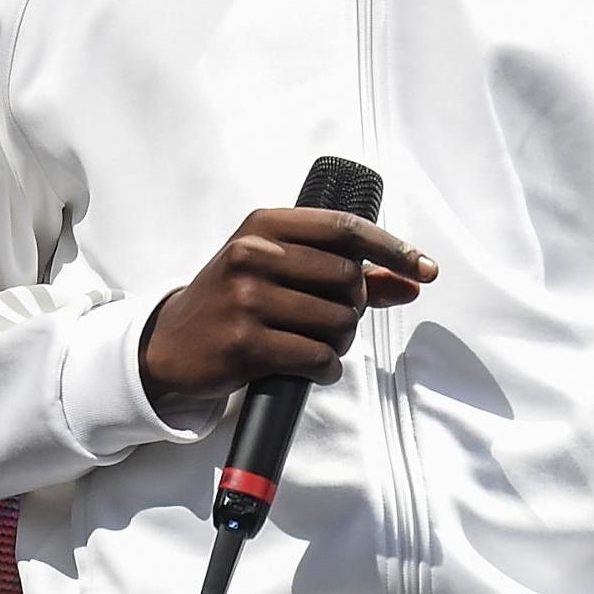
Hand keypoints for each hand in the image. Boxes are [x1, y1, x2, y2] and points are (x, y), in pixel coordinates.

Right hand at [137, 208, 437, 414]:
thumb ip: (347, 273)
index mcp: (264, 225)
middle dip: (355, 307)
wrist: (170, 345)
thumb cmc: (235, 301)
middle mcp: (253, 254)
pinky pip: (317, 357)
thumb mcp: (279, 271)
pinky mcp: (245, 344)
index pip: (345, 228)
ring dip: (342, 341)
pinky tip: (317, 368)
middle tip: (338, 321)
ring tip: (322, 345)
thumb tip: (412, 281)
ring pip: (337, 321)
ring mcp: (246, 299)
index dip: (392, 248)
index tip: (423, 268)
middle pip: (348, 279)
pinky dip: (328, 368)